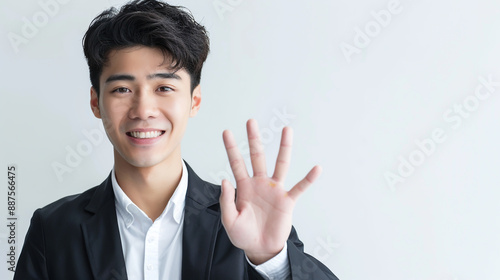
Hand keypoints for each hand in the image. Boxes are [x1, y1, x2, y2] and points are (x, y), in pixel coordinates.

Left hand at [220, 119, 321, 264]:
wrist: (260, 249)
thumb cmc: (243, 235)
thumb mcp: (229, 220)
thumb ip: (226, 201)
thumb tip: (225, 180)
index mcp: (244, 187)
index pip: (236, 163)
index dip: (231, 148)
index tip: (226, 132)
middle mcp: (260, 183)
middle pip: (257, 156)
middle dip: (254, 138)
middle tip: (250, 121)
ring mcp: (275, 190)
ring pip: (281, 164)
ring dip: (284, 147)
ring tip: (287, 130)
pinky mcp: (287, 201)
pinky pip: (300, 188)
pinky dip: (308, 179)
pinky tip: (317, 168)